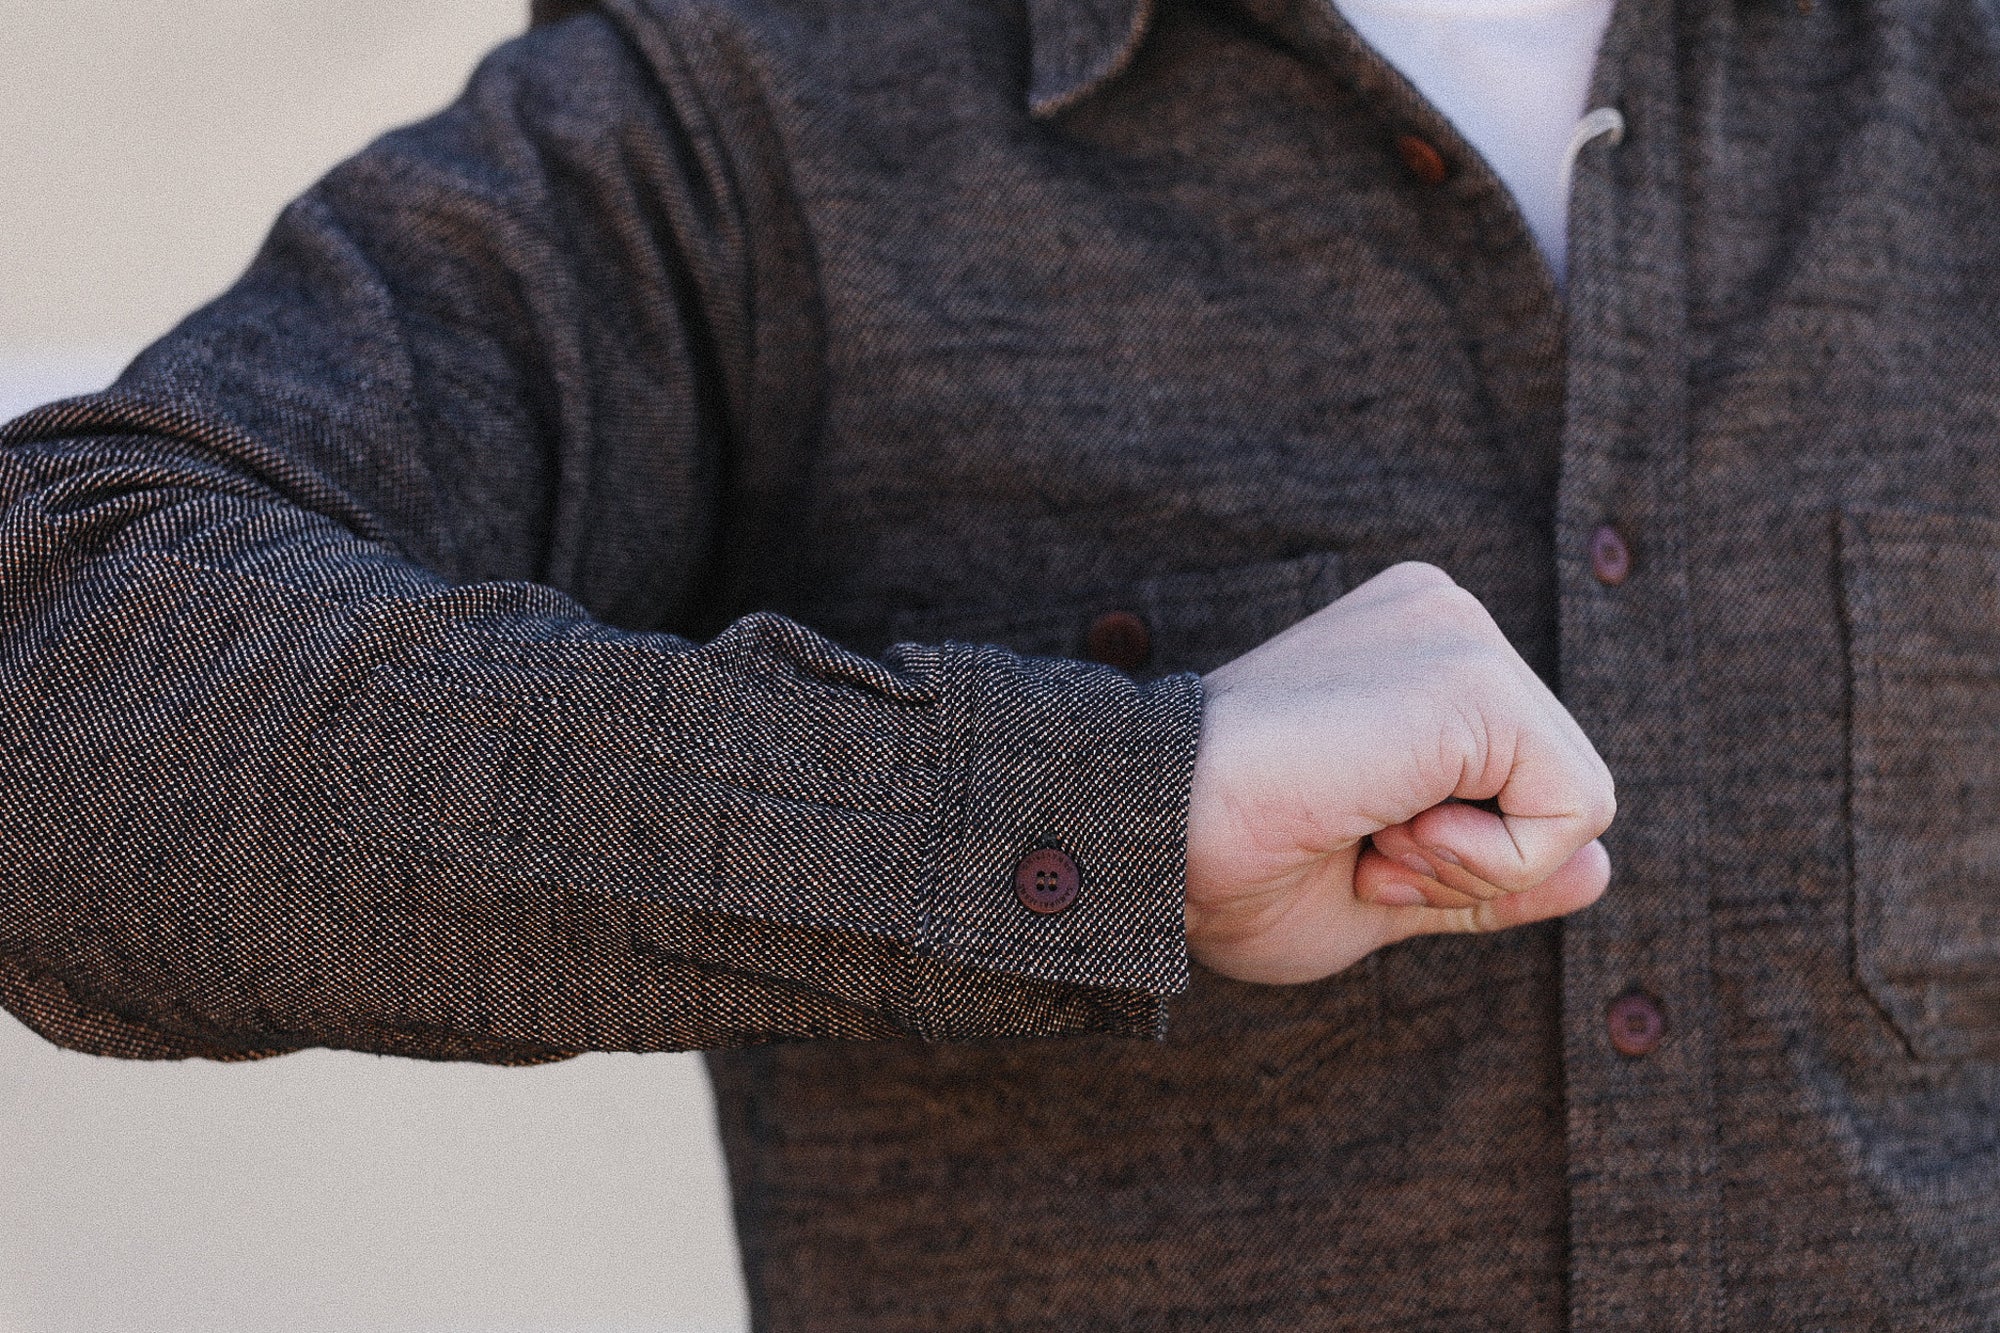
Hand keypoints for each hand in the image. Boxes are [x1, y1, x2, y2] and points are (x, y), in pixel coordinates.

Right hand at [1184, 562, 1613, 984]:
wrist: (1148, 836)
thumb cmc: (1230, 869)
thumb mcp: (1386, 883)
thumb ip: (1490, 870)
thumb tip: (1601, 868)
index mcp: (1413, 651)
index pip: (1520, 778)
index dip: (1456, 857)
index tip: (1350, 843)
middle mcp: (1443, 617)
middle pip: (1558, 783)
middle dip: (1471, 858)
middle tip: (1356, 845)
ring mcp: (1459, 633)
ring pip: (1577, 801)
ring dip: (1472, 863)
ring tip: (1365, 831)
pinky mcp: (1472, 676)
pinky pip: (1574, 810)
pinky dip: (1492, 861)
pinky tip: (1389, 826)